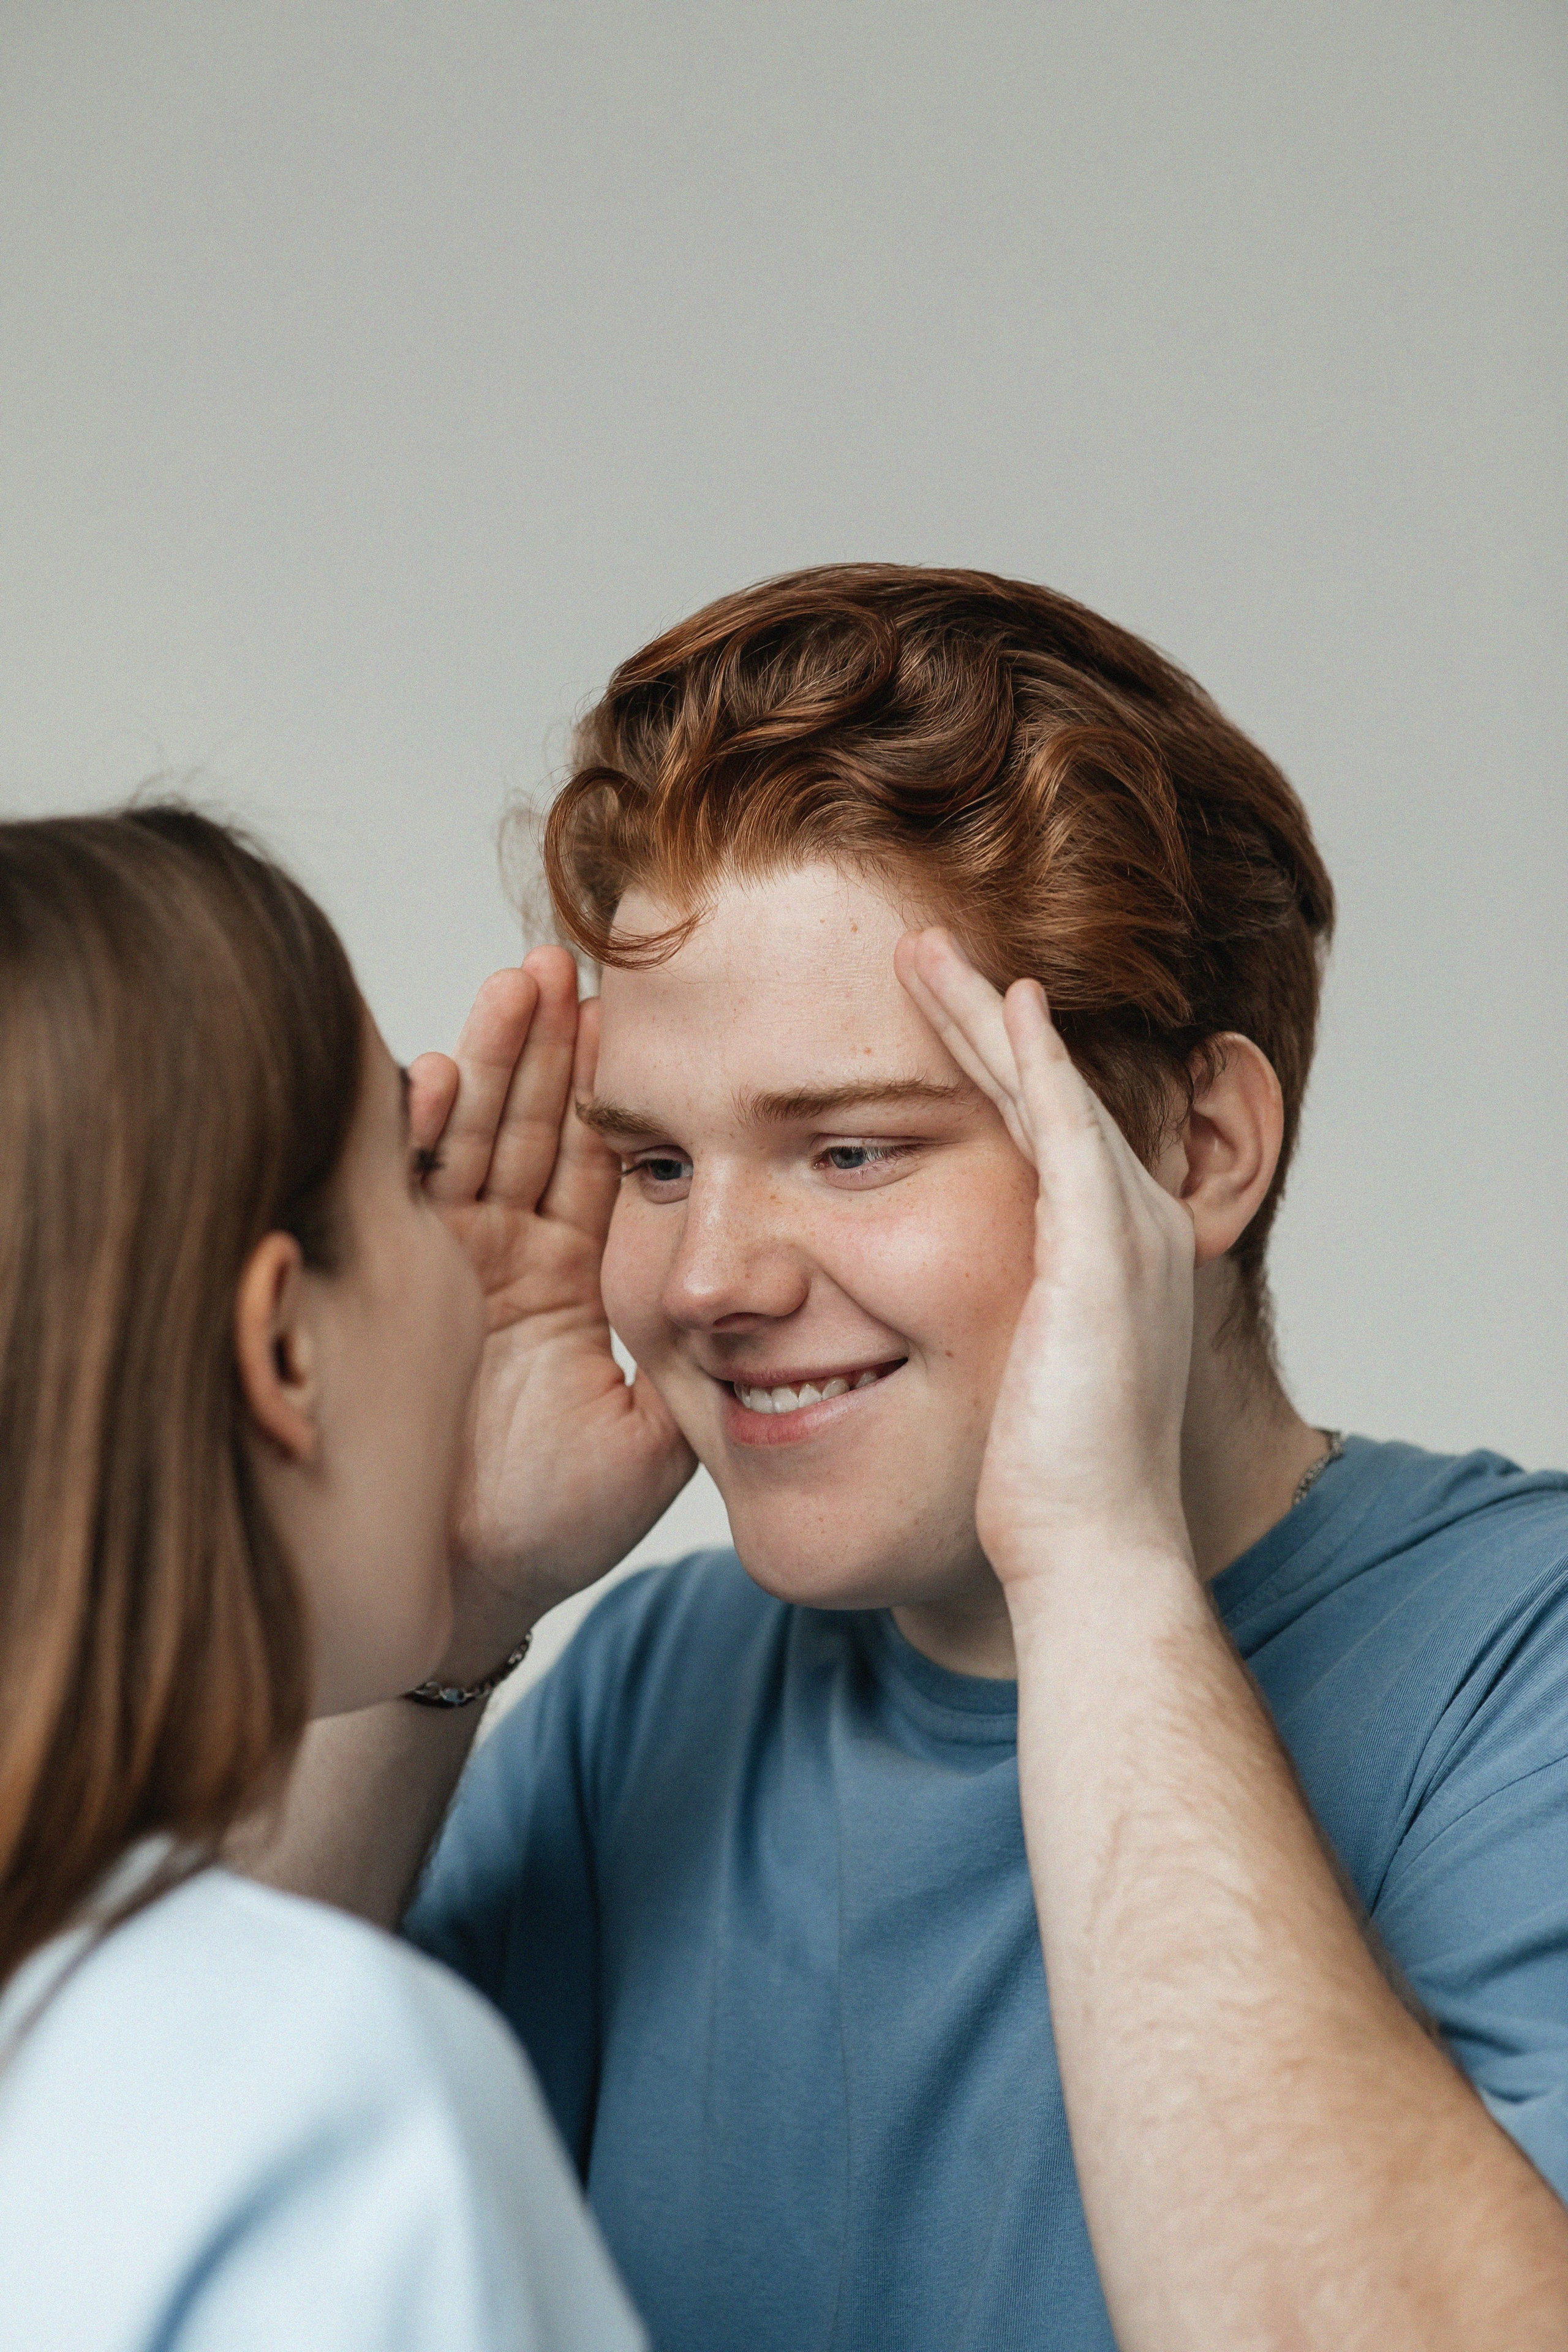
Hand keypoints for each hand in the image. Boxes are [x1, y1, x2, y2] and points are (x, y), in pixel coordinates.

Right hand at [410, 948, 694, 1669]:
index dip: (623, 1088)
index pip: (607, 1157)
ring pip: (477, 1140)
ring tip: (516, 986)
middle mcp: (518, 1254)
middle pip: (539, 1125)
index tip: (641, 1013)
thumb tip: (784, 1302)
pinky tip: (434, 1077)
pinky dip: (418, 1138)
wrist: (469, 1587)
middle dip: (552, 1045)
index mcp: (586, 1273)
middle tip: (568, 962)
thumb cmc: (561, 1519)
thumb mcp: (660, 1430)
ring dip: (494, 1063)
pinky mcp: (400, 1287)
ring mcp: (455, 1264)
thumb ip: (704, 1357)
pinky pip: (410, 1197)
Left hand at [894, 929, 1195, 1590]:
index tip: (936, 1018)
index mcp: (1114, 1264)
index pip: (1040, 1138)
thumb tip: (914, 1340)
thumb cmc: (1046, 1495)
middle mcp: (1138, 1232)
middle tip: (922, 951)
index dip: (989, 1070)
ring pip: (1049, 1089)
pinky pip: (1067, 1127)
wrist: (1094, 1549)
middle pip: (1044, 1093)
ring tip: (926, 950)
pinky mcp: (1106, 1251)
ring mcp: (1131, 1235)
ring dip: (990, 1015)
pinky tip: (1007, 1000)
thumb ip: (993, 1338)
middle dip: (984, 1019)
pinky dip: (1038, 1059)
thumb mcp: (1017, 1390)